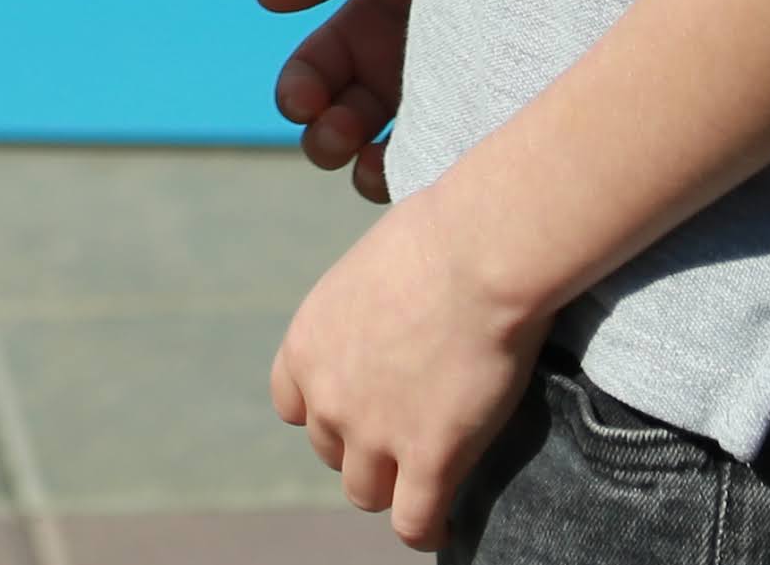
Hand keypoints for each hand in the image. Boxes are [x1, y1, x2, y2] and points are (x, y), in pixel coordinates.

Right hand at [261, 0, 430, 197]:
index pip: (313, 73)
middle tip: (340, 132)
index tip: (302, 102)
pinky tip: (418, 171)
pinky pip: (435, 179)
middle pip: (333, 127)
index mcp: (371, 26)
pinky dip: (411, 184)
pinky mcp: (484, 137)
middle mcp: (398, 76)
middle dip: (322, 136)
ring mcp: (441, 110)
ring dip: (360, 169)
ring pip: (376, 164)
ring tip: (375, 161)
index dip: (297, 91)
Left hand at [271, 193, 544, 551]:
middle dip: (363, 445)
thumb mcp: (369, 272)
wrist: (477, 254)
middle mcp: (328, 396)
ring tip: (424, 483)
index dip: (326, 410)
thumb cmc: (437, 241)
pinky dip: (427, 530)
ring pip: (366, 492)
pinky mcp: (429, 460)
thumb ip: (364, 315)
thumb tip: (390, 319)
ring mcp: (375, 434)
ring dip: (392, 488)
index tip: (358, 408)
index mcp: (306, 344)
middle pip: (332, 450)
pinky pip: (415, 522)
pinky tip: (445, 524)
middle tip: (407, 433)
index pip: (292, 404)